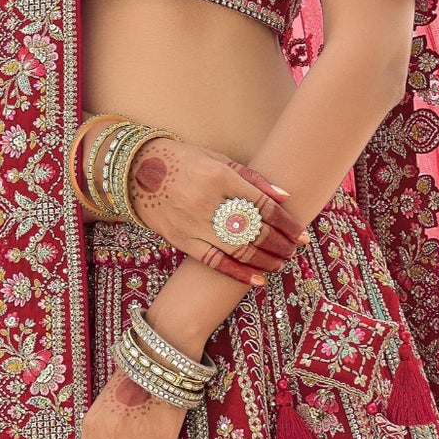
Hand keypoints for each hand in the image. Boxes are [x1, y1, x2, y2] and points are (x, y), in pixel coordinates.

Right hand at [126, 139, 300, 285]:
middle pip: (255, 230)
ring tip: (281, 263)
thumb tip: (284, 197)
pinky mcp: (181, 240)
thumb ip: (251, 178)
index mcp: (220, 176)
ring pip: (239, 249)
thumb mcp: (217, 159)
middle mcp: (207, 201)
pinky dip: (238, 273)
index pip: (263, 206)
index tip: (302, 233)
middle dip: (280, 243)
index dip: (286, 223)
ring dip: (266, 260)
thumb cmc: (183, 161)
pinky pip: (214, 262)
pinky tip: (258, 279)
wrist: (136, 170)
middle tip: (295, 250)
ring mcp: (193, 223)